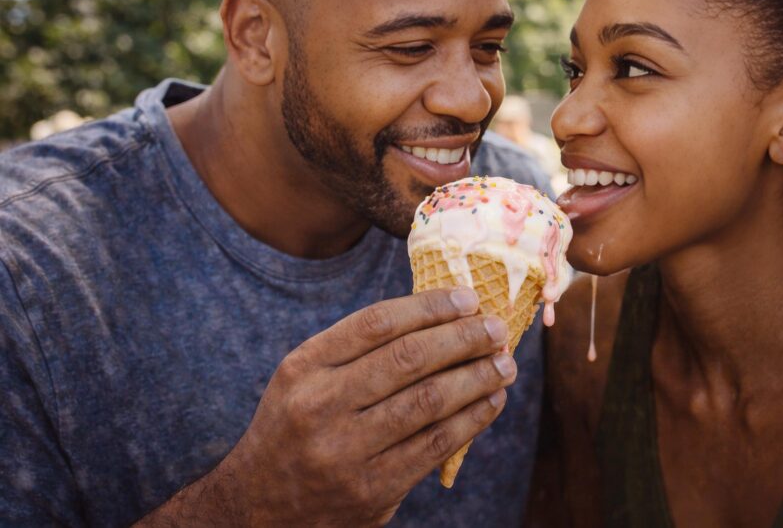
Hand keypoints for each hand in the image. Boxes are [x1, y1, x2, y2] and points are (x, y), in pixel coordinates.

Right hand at [139, 287, 514, 526]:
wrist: (257, 506)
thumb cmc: (297, 426)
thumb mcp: (306, 378)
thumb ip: (358, 349)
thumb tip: (442, 316)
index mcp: (303, 367)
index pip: (377, 323)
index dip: (429, 307)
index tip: (467, 298)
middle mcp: (320, 406)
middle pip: (408, 359)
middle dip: (462, 339)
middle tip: (495, 328)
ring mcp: (346, 451)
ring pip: (428, 402)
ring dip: (476, 378)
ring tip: (504, 364)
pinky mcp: (372, 489)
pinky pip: (435, 445)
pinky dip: (472, 419)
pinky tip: (491, 402)